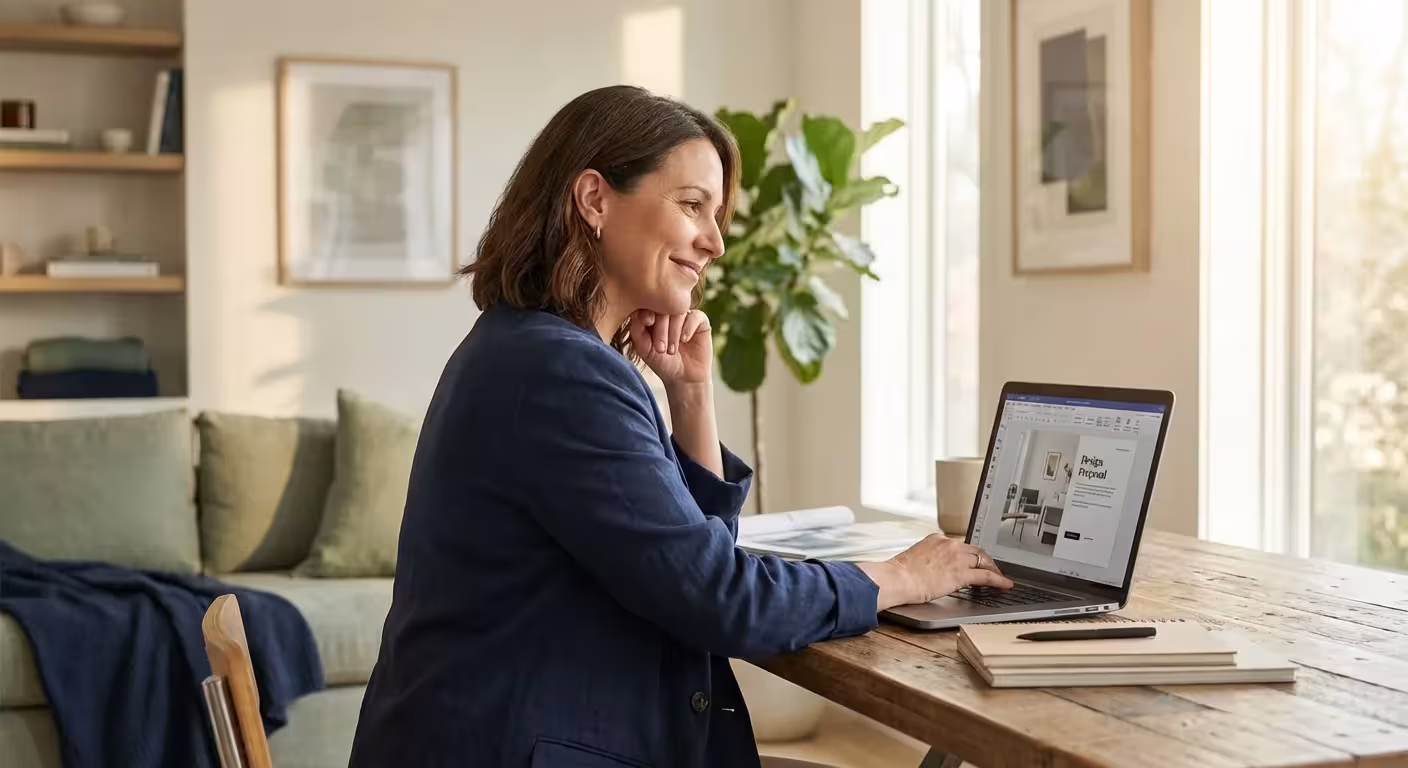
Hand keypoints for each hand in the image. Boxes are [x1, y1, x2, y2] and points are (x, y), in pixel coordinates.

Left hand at [630, 309, 712, 387]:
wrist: (684, 377)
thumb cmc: (662, 362)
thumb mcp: (644, 349)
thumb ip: (637, 331)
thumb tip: (635, 313)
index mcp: (654, 314)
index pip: (649, 304)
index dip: (647, 310)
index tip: (647, 322)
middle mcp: (670, 311)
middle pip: (664, 306)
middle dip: (661, 328)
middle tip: (661, 349)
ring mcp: (686, 315)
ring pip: (679, 312)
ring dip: (674, 331)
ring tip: (672, 350)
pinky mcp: (701, 321)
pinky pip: (695, 316)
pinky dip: (688, 327)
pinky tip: (684, 340)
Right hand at [857, 535, 1012, 610]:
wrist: (896, 579)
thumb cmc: (899, 574)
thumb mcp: (915, 558)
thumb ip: (929, 559)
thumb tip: (935, 570)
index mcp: (937, 539)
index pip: (961, 545)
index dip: (970, 554)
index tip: (974, 560)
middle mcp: (949, 544)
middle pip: (976, 550)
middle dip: (986, 560)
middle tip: (992, 569)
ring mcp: (956, 558)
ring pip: (984, 560)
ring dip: (994, 569)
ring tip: (1000, 578)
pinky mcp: (961, 573)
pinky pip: (986, 575)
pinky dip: (999, 580)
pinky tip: (1005, 585)